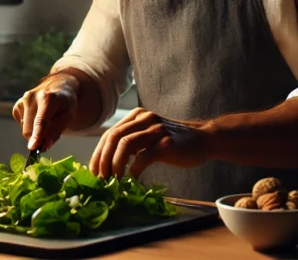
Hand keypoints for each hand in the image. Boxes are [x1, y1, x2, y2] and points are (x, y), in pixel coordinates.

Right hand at [12, 72, 78, 151]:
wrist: (56, 86)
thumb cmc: (64, 102)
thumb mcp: (68, 115)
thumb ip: (57, 130)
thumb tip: (44, 146)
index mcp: (48, 98)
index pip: (41, 121)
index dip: (37, 135)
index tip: (33, 147)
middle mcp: (31, 98)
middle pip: (30, 129)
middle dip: (38, 138)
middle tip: (49, 137)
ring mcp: (22, 101)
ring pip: (25, 129)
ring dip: (35, 132)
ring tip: (46, 121)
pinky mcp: (17, 106)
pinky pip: (21, 125)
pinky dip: (30, 126)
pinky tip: (37, 117)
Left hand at [90, 108, 207, 179]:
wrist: (204, 139)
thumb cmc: (174, 143)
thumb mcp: (149, 136)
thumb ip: (131, 142)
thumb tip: (106, 162)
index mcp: (137, 116)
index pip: (110, 133)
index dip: (98, 153)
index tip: (93, 171)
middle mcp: (145, 119)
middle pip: (114, 137)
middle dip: (103, 159)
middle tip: (100, 178)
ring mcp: (157, 130)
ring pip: (125, 144)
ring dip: (115, 164)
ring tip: (113, 180)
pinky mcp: (167, 143)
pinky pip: (144, 156)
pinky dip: (134, 169)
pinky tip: (133, 179)